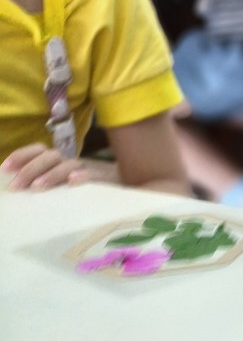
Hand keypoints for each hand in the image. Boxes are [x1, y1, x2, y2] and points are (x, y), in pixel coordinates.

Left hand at [1, 144, 116, 190]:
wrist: (132, 185)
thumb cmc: (92, 189)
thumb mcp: (66, 185)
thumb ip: (47, 183)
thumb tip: (18, 187)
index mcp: (61, 162)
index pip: (39, 151)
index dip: (22, 156)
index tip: (5, 169)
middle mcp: (74, 163)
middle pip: (50, 156)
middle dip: (30, 169)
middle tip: (16, 186)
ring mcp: (91, 170)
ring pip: (69, 165)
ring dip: (52, 174)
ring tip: (38, 187)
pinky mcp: (107, 180)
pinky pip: (95, 176)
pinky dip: (84, 177)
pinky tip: (74, 182)